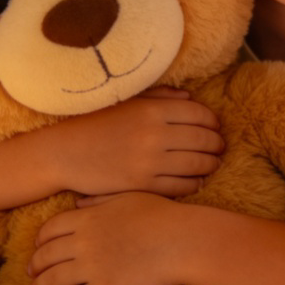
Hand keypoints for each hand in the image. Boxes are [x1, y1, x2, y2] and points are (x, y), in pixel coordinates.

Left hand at [29, 192, 186, 284]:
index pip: (51, 229)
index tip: (37, 247)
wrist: (181, 241)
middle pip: (47, 255)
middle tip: (31, 273)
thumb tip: (78, 203)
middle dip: (35, 266)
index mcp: (87, 219)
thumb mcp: (127, 198)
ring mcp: (92, 267)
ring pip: (53, 280)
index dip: (40, 240)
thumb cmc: (160, 216)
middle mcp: (83, 243)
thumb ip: (99, 200)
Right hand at [52, 88, 222, 197]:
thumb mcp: (127, 103)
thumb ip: (161, 98)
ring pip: (197, 164)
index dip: (213, 122)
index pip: (199, 114)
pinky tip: (195, 181)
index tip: (215, 127)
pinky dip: (195, 184)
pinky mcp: (143, 185)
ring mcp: (149, 162)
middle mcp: (154, 134)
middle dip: (217, 144)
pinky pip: (181, 186)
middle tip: (219, 147)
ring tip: (212, 164)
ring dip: (210, 164)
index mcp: (152, 110)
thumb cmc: (96, 124)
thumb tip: (190, 98)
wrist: (64, 153)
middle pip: (203, 139)